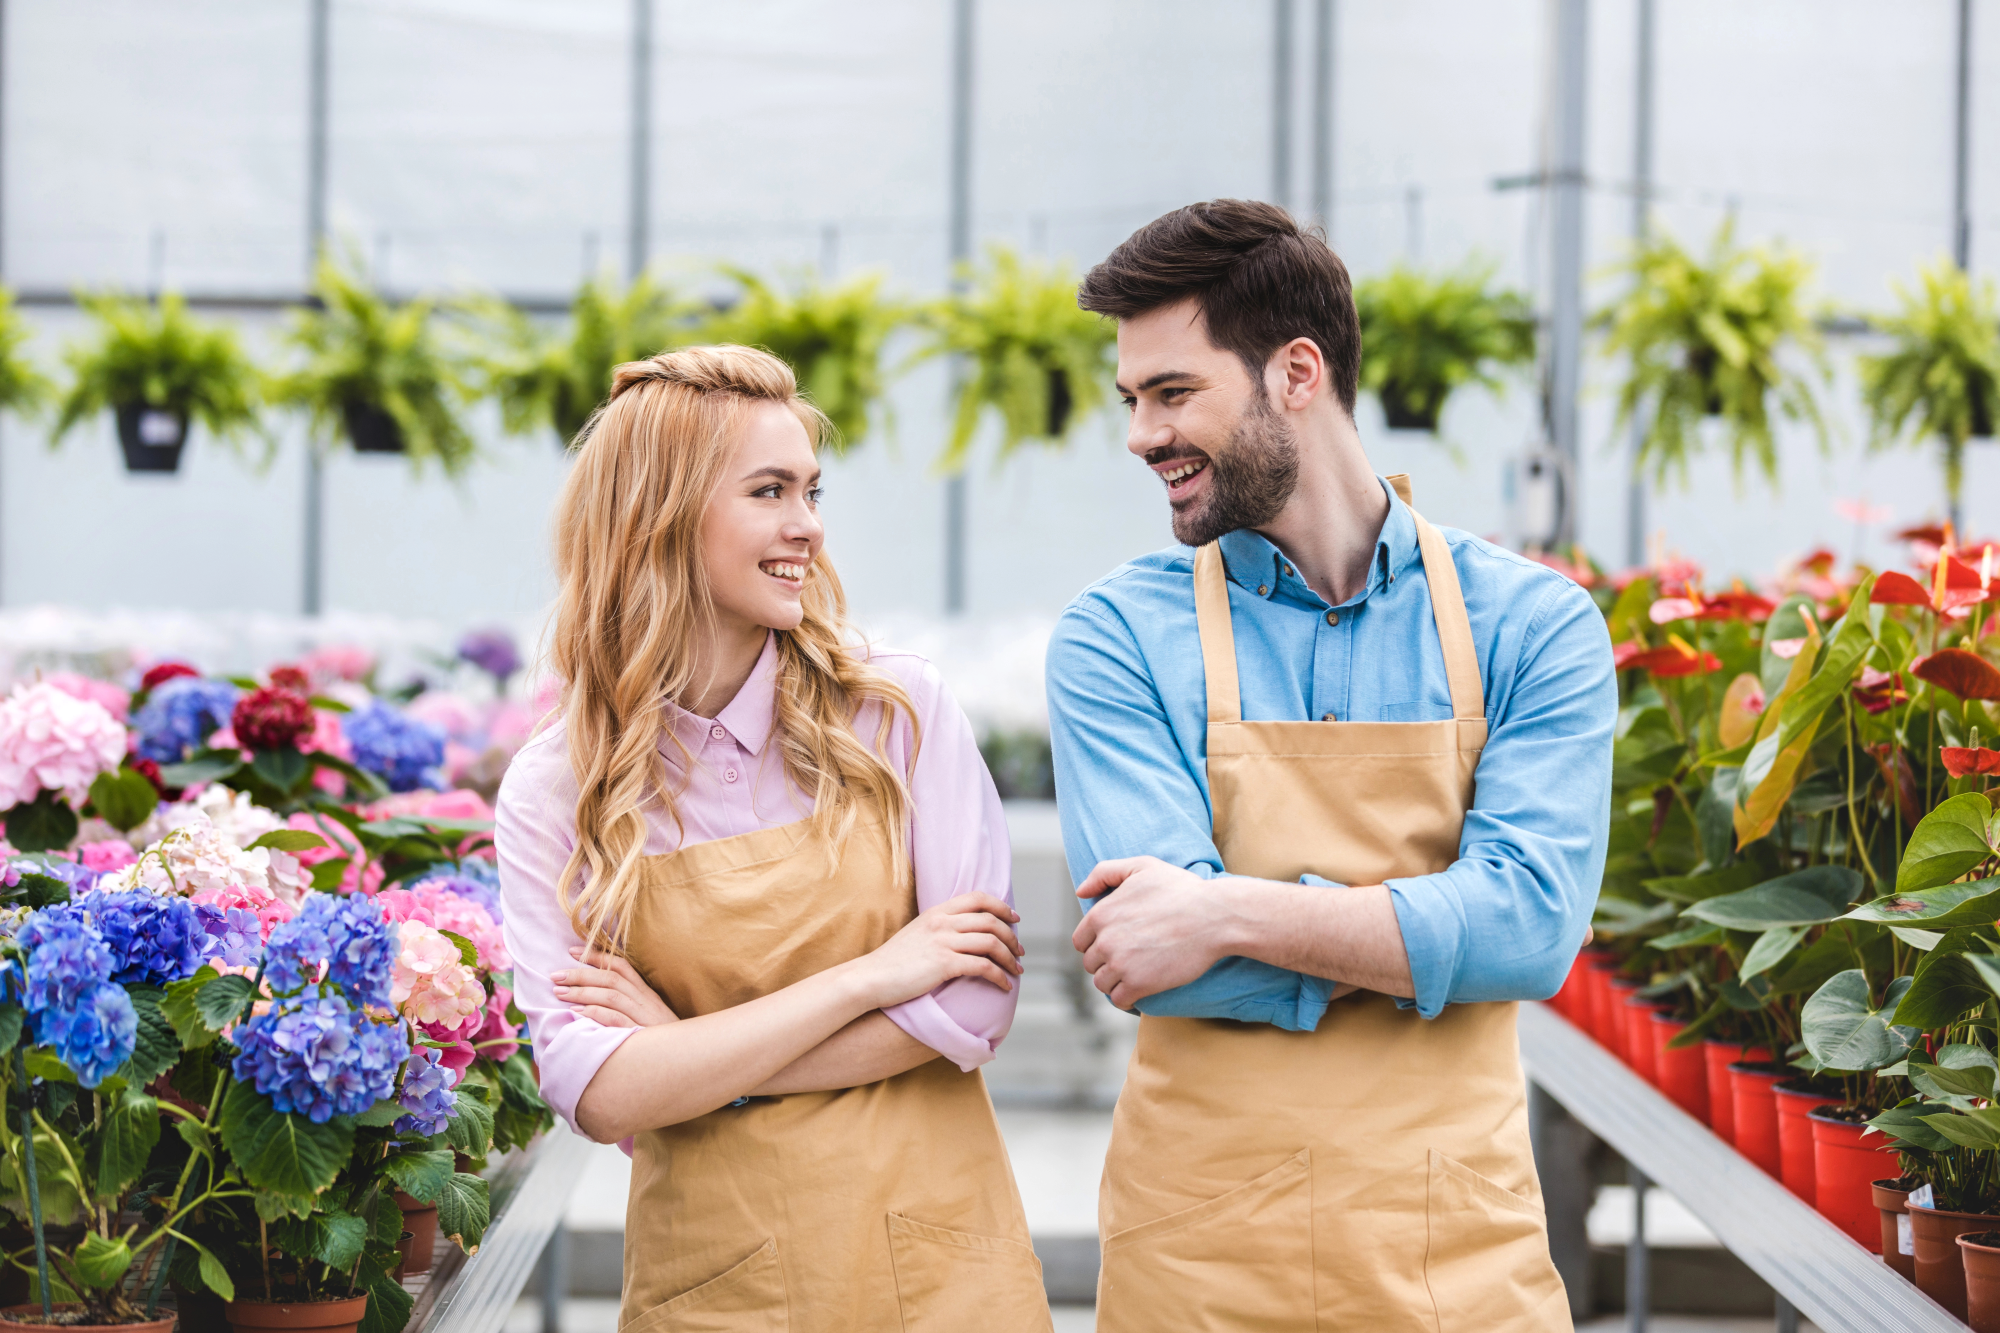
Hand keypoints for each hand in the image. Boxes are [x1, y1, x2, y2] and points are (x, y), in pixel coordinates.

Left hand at [554, 947, 680, 1027]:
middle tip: (555, 975)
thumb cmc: (662, 1038)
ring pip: (610, 995)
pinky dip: (594, 1013)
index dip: (596, 956)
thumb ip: (628, 1003)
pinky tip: (575, 1013)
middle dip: (581, 973)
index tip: (573, 952)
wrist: (687, 1057)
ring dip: (582, 992)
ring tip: (559, 992)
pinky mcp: (640, 1033)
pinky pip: (615, 1019)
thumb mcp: (649, 1015)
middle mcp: (645, 1000)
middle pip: (611, 978)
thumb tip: (596, 994)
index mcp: (646, 993)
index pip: (621, 965)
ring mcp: (643, 1016)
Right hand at [849, 892, 1023, 1008]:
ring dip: (1010, 958)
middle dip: (1012, 936)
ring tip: (1017, 970)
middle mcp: (942, 922)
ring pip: (991, 942)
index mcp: (937, 911)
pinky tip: (1004, 986)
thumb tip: (962, 935)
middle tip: (1020, 951)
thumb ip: (939, 929)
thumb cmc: (892, 962)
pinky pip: (983, 967)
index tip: (1015, 918)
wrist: (869, 978)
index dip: (1001, 906)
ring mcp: (943, 942)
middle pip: (991, 920)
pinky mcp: (944, 964)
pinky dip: (999, 976)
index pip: (978, 898)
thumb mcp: (917, 934)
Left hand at [1072, 856, 1228, 1008]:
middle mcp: (1105, 941)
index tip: (1113, 945)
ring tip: (1133, 975)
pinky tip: (1137, 992)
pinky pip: (1119, 1000)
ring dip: (1114, 981)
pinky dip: (1125, 999)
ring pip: (1102, 983)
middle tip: (1128, 959)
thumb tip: (1081, 891)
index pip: (1081, 941)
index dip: (1096, 944)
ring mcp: (1121, 965)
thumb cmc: (1181, 889)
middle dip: (1105, 963)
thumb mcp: (1142, 866)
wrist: (1214, 917)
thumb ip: (1105, 872)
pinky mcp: (1139, 985)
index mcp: (1101, 914)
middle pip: (1091, 963)